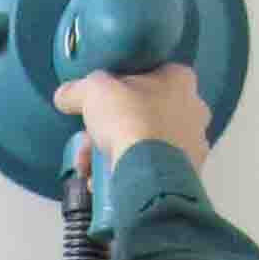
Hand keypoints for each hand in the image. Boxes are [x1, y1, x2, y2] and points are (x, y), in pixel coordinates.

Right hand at [52, 61, 211, 177]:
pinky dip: (131, 175)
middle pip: (144, 115)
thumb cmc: (128, 118)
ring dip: (116, 156)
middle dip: (110, 132)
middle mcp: (195, 108)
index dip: (118, 91)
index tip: (98, 108)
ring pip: (148, 146)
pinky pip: (153, 171)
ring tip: (91, 173)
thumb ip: (77, 90)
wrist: (149, 173)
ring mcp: (195, 144)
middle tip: (88, 147)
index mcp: (180, 79)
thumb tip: (63, 95)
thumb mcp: (93, 92)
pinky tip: (109, 184)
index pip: (149, 76)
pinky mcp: (189, 175)